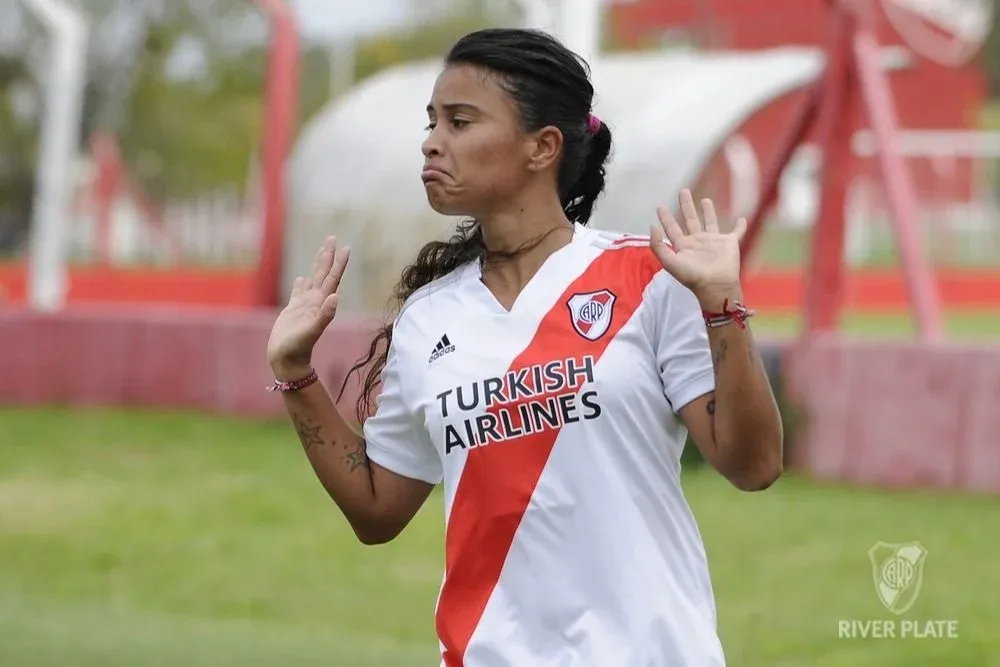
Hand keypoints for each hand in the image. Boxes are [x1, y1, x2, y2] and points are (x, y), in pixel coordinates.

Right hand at [267, 235, 349, 377]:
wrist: (287, 361)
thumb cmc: (298, 348)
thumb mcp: (312, 331)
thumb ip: (325, 315)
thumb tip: (336, 297)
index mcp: (321, 303)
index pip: (332, 279)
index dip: (338, 263)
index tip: (345, 247)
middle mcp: (315, 302)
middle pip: (323, 274)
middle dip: (327, 256)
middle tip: (332, 238)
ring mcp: (304, 306)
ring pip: (312, 280)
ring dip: (317, 265)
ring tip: (321, 251)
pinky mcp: (292, 311)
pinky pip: (298, 292)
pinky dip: (301, 283)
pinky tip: (302, 277)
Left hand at [649, 189, 746, 302]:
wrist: (715, 285)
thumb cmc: (692, 276)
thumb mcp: (669, 262)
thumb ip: (658, 246)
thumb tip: (651, 226)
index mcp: (683, 246)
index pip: (672, 228)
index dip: (665, 218)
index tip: (660, 206)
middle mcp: (698, 241)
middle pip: (690, 219)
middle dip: (686, 206)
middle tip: (683, 191)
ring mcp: (714, 242)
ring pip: (710, 222)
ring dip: (708, 211)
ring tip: (705, 200)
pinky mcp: (730, 243)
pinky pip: (736, 232)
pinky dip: (740, 226)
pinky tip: (741, 219)